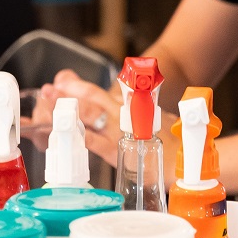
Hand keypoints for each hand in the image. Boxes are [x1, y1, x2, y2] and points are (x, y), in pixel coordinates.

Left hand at [48, 69, 183, 174]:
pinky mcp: (118, 151)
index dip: (79, 87)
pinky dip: (75, 136)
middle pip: (92, 99)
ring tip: (48, 104)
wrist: (189, 158)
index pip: (101, 94)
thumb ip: (141, 114)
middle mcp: (123, 116)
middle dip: (69, 92)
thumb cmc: (176, 141)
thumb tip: (132, 110)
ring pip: (89, 115)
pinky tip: (61, 133)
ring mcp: (119, 132)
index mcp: (131, 108)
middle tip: (49, 88)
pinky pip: (92, 142)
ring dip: (66, 108)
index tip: (62, 80)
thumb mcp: (157, 120)